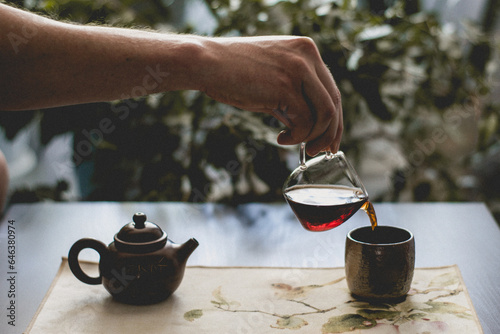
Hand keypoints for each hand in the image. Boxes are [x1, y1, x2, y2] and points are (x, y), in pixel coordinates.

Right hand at [198, 36, 342, 155]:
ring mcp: (298, 70)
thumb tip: (308, 127)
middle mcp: (307, 56)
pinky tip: (281, 137)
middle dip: (330, 133)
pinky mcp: (285, 87)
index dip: (334, 120)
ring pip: (325, 114)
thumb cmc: (234, 73)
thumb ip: (293, 97)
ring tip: (294, 143)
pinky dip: (296, 136)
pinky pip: (305, 121)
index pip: (332, 90)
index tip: (330, 140)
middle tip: (318, 151)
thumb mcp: (272, 79)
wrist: (207, 63)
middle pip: (334, 102)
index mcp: (306, 50)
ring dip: (313, 137)